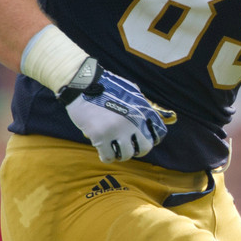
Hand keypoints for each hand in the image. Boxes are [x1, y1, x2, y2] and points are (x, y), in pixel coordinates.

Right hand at [60, 58, 175, 161]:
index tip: (144, 139)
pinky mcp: (100, 136)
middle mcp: (133, 121)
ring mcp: (116, 129)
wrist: (82, 83)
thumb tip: (155, 119)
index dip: (152, 139)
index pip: (158, 133)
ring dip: (121, 154)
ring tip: (115, 148)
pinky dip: (106, 157)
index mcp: (142, 110)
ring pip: (126, 155)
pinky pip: (108, 157)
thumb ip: (143, 106)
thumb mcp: (131, 92)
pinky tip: (104, 152)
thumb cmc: (106, 87)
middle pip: (144, 148)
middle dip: (137, 150)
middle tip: (129, 146)